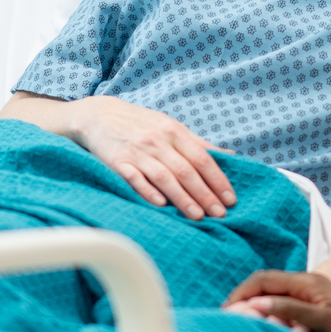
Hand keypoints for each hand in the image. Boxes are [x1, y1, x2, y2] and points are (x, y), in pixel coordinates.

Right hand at [67, 97, 236, 220]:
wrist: (100, 115)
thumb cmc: (142, 124)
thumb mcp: (171, 126)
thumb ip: (199, 143)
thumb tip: (229, 156)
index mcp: (174, 131)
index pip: (202, 158)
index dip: (218, 180)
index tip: (230, 199)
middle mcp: (158, 141)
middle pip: (186, 171)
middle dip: (205, 194)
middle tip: (219, 213)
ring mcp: (138, 151)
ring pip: (164, 177)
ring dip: (182, 198)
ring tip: (197, 216)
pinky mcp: (117, 161)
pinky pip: (135, 178)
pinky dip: (148, 191)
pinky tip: (161, 204)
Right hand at [221, 271, 330, 331]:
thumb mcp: (323, 320)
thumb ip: (290, 310)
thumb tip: (257, 304)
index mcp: (306, 282)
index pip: (263, 280)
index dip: (241, 293)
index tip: (227, 310)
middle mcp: (307, 283)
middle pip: (266, 285)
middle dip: (245, 299)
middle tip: (230, 318)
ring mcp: (311, 294)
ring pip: (274, 295)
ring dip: (257, 307)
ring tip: (244, 324)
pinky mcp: (314, 306)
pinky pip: (285, 305)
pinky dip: (271, 314)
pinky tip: (267, 328)